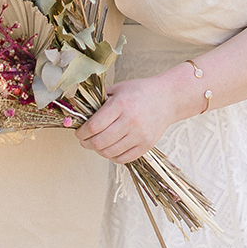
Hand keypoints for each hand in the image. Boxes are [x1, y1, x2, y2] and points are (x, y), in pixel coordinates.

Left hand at [74, 69, 191, 164]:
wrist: (168, 98)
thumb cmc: (140, 91)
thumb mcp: (119, 88)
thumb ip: (99, 99)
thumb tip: (80, 111)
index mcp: (121, 104)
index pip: (94, 126)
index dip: (81, 133)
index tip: (78, 132)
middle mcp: (130, 121)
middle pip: (99, 142)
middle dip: (86, 143)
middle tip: (84, 140)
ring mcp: (140, 135)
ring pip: (109, 153)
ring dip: (98, 151)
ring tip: (97, 144)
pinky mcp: (147, 145)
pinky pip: (123, 159)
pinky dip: (112, 157)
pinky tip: (110, 149)